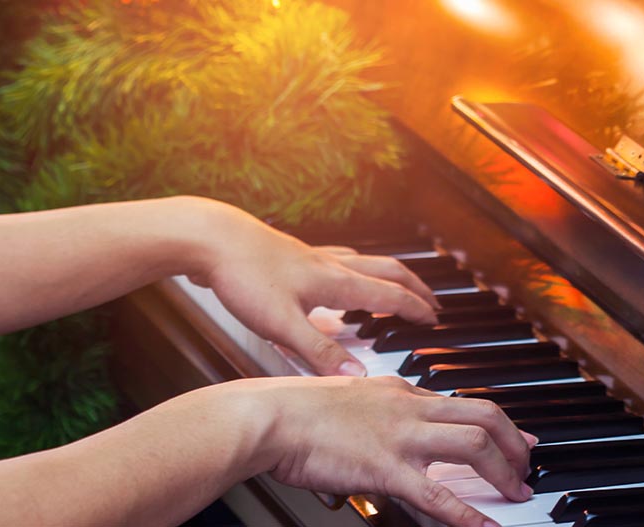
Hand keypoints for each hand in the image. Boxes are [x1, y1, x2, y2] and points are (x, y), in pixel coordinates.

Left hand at [187, 200, 439, 375]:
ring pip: (364, 262)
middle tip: (430, 301)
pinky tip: (338, 274)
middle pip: (387, 271)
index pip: (389, 296)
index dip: (416, 310)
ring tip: (395, 287)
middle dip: (414, 287)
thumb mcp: (281, 325)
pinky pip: (336, 260)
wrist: (209, 238)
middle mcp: (330, 265)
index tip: (434, 320)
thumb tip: (357, 374)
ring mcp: (311, 257)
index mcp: (335, 282)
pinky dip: (352, 268)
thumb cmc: (242, 276)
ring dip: (388, 275)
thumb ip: (319, 352)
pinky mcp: (291, 255)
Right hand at [233, 376, 536, 526]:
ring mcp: (400, 436)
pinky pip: (437, 494)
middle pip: (482, 415)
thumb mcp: (343, 396)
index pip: (460, 402)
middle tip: (528, 464)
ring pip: (473, 445)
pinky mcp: (385, 467)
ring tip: (516, 493)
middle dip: (514, 441)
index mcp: (398, 391)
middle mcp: (408, 407)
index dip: (496, 421)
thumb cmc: (292, 410)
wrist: (267, 416)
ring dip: (503, 470)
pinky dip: (467, 513)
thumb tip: (381, 423)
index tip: (517, 435)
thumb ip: (370, 406)